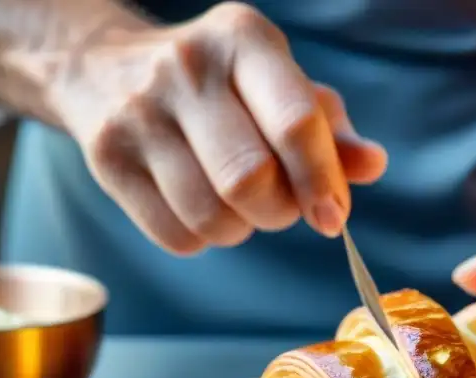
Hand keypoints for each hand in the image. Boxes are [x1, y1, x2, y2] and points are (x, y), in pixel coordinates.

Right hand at [49, 3, 387, 253]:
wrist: (103, 70)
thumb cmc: (221, 87)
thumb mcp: (279, 87)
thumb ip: (330, 129)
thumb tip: (372, 165)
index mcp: (243, 40)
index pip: (293, 121)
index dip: (321, 180)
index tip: (332, 216)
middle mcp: (186, 68)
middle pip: (250, 180)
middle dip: (279, 211)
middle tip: (280, 205)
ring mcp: (139, 113)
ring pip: (212, 216)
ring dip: (240, 229)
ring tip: (237, 204)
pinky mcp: (107, 160)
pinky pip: (176, 236)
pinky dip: (201, 238)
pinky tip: (198, 206)